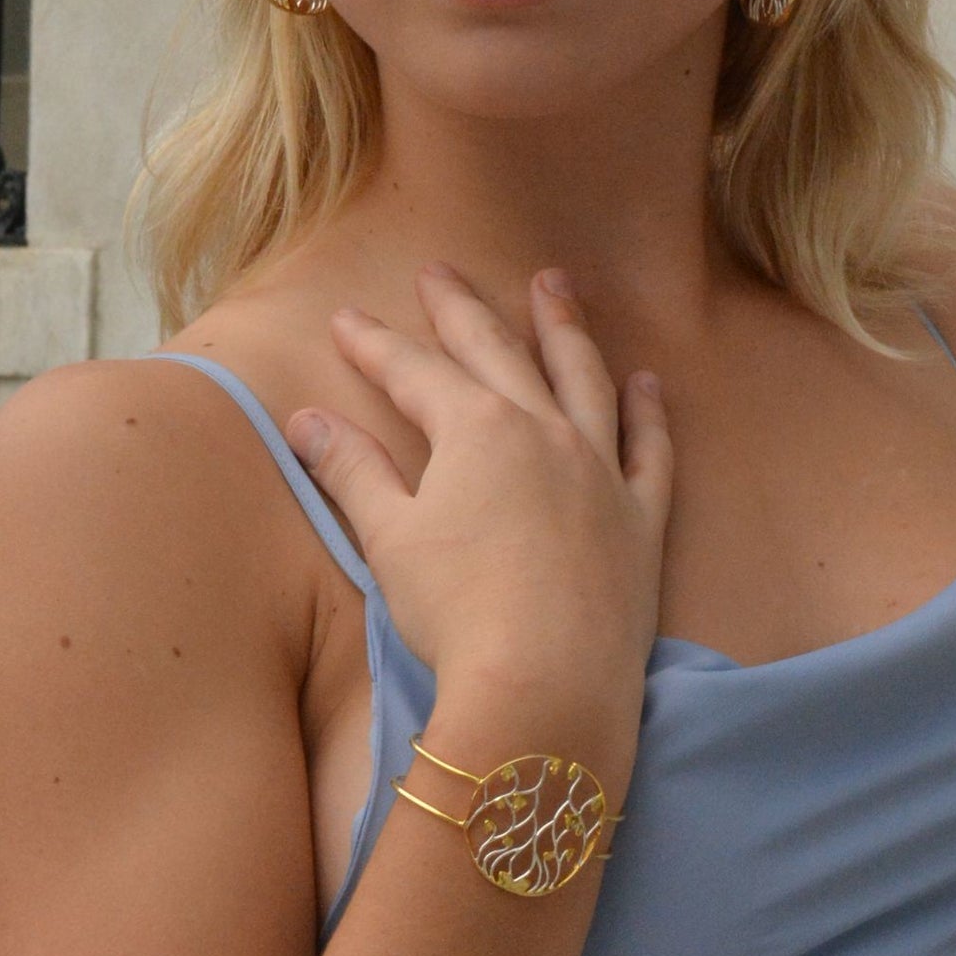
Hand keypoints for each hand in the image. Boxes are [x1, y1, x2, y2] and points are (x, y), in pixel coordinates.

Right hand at [283, 265, 673, 702]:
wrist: (546, 685)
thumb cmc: (456, 613)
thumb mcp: (390, 540)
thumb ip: (353, 472)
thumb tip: (307, 420)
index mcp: (476, 432)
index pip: (416, 372)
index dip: (377, 344)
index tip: (347, 317)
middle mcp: (544, 432)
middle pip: (498, 354)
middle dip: (463, 310)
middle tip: (440, 270)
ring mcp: (600, 470)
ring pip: (583, 378)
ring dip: (566, 327)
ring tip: (555, 283)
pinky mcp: (641, 517)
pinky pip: (649, 448)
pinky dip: (649, 411)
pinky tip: (647, 382)